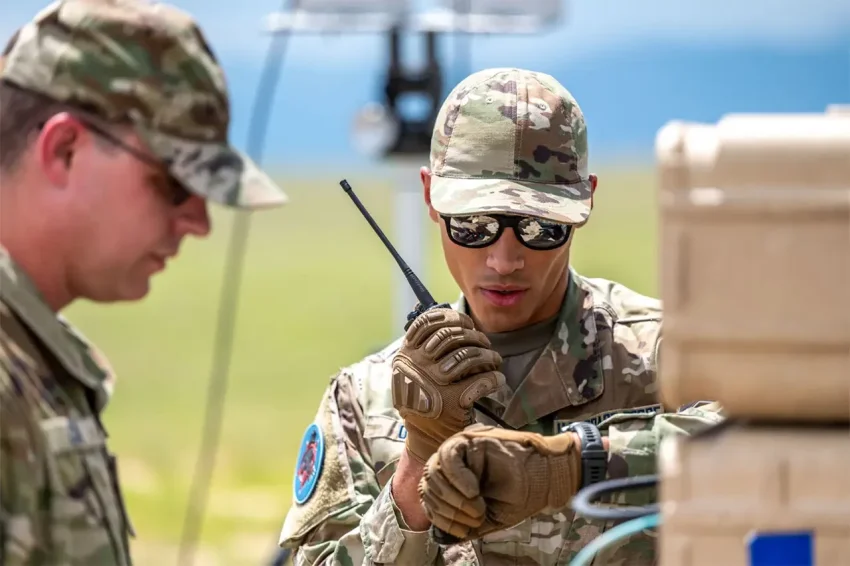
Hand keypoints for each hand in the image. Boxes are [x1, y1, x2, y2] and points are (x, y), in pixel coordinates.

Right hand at [392, 308, 504, 463]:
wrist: (425, 440)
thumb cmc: (425, 401)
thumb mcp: (413, 372)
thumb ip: (425, 349)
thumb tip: (459, 323)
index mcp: (405, 356)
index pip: (428, 323)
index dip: (452, 318)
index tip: (467, 323)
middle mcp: (415, 367)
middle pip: (451, 336)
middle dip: (475, 337)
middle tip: (486, 345)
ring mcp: (431, 384)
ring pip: (467, 356)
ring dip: (487, 356)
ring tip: (494, 361)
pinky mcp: (450, 402)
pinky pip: (480, 380)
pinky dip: (493, 378)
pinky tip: (497, 380)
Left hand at [417, 424, 582, 540]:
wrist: (544, 479)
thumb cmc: (518, 496)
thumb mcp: (486, 516)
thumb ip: (462, 522)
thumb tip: (440, 534)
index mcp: (452, 480)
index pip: (429, 495)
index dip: (439, 516)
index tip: (461, 529)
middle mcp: (452, 462)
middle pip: (428, 484)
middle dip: (449, 509)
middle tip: (474, 518)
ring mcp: (459, 448)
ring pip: (434, 471)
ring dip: (454, 497)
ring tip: (477, 507)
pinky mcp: (470, 438)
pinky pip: (448, 456)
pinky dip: (458, 478)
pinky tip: (474, 490)